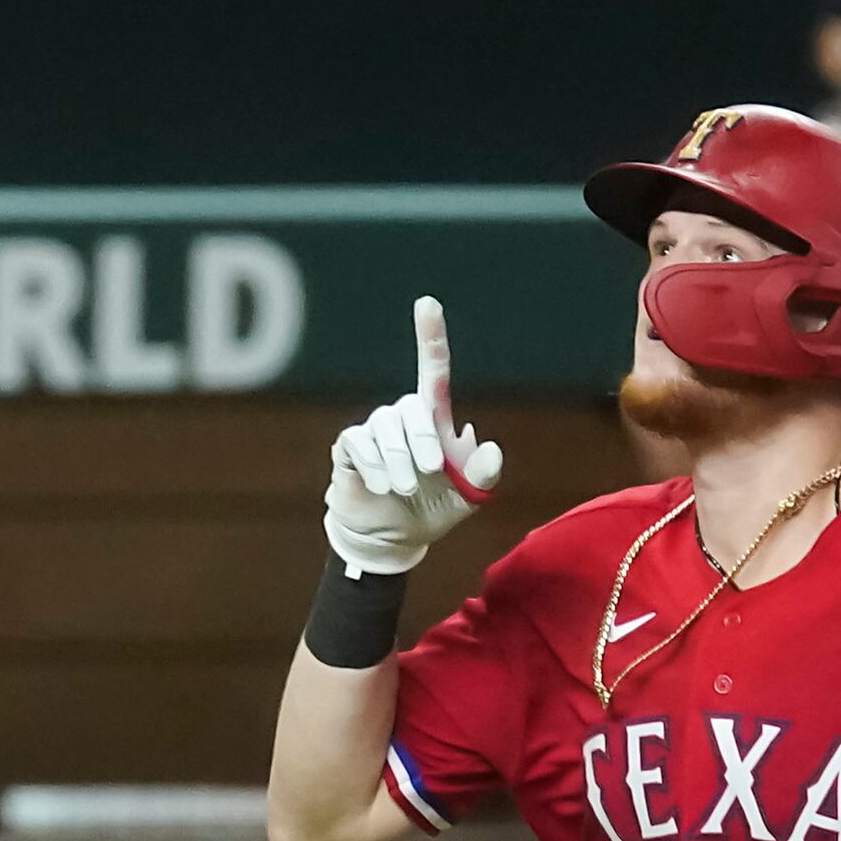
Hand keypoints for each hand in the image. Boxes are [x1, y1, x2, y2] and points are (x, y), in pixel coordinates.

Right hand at [323, 296, 503, 575]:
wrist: (391, 538)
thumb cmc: (432, 510)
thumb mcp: (467, 498)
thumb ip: (483, 476)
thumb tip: (490, 449)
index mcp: (434, 421)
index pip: (433, 369)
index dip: (430, 335)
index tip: (427, 302)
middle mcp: (402, 418)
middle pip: (411, 408)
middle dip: (423, 440)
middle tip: (432, 472)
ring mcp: (374, 431)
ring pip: (384, 427)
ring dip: (398, 460)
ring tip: (404, 488)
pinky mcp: (349, 447)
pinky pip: (358, 442)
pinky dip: (374, 465)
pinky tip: (381, 485)